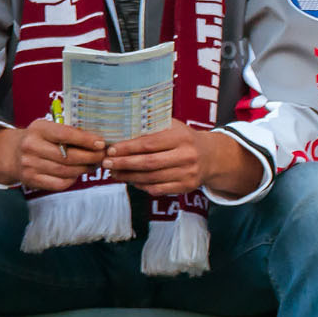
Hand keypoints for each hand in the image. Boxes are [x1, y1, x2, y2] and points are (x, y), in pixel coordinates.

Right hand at [0, 116, 106, 191]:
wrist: (12, 153)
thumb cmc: (40, 139)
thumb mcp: (49, 128)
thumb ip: (69, 132)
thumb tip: (99, 142)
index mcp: (38, 129)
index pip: (65, 135)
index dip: (86, 140)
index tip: (101, 143)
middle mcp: (31, 146)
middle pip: (68, 156)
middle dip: (90, 157)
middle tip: (102, 156)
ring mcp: (29, 165)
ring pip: (66, 171)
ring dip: (84, 169)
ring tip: (94, 165)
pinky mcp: (31, 180)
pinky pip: (59, 184)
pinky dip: (73, 179)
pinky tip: (78, 173)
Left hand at [104, 122, 262, 198]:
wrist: (211, 156)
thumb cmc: (184, 139)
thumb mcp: (172, 127)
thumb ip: (151, 128)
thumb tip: (119, 133)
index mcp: (182, 137)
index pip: (149, 144)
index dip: (127, 148)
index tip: (110, 150)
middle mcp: (187, 156)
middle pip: (149, 163)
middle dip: (124, 164)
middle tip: (106, 163)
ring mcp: (188, 173)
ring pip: (151, 178)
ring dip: (129, 177)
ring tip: (114, 173)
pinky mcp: (187, 187)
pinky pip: (158, 189)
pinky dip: (141, 186)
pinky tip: (131, 180)